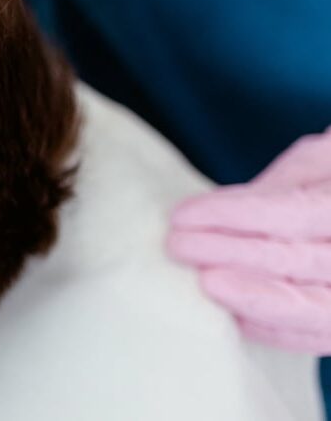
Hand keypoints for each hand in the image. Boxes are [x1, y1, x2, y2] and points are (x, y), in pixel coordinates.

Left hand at [168, 126, 330, 353]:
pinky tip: (233, 317)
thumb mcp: (318, 160)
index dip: (234, 215)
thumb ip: (279, 187)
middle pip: (297, 261)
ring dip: (248, 296)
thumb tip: (222, 212)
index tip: (181, 216)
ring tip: (201, 282)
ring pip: (312, 306)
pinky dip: (275, 329)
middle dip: (230, 255)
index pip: (293, 213)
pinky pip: (318, 334)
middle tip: (177, 246)